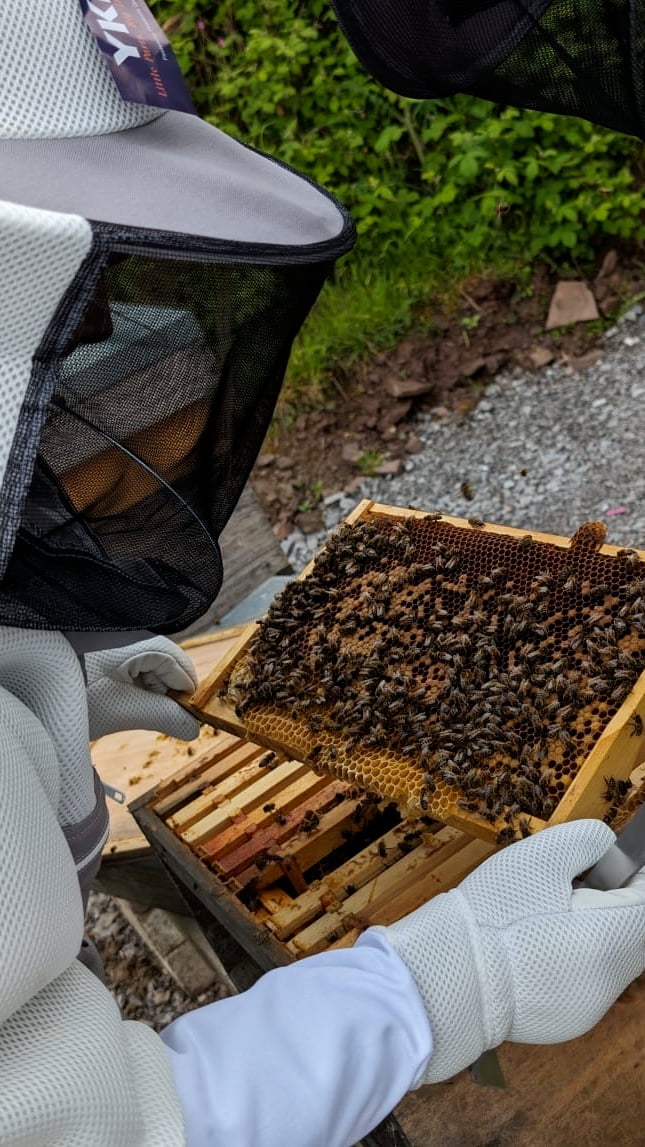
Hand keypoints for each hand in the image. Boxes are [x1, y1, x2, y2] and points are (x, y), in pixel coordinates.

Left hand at [85, 637, 199, 740]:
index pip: (179, 663)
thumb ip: (165, 717)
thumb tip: (195, 727)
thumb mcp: (124, 711)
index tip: (185, 719)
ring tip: (132, 710)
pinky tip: (122, 701)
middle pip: (168, 663)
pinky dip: (136, 686)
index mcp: (137, 641)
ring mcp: (117, 641)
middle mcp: (130, 634)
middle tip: (155, 717)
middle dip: (167, 692)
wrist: (32, 692)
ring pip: (152, 666)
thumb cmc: (76, 697)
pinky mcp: (107, 651)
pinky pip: (134, 666)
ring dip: (151, 691)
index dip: (185, 693)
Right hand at [379, 819, 644, 1083]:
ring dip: (597, 934)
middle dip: (617, 907)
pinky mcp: (568, 1023)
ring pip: (613, 961)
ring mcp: (590, 1008)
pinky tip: (537, 948)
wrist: (445, 977)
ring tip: (549, 917)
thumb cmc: (491, 912)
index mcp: (608, 939)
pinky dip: (576, 960)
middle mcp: (609, 983)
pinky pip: (588, 983)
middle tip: (577, 887)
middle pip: (636, 936)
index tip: (621, 864)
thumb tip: (609, 846)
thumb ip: (587, 841)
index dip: (638, 881)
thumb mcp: (538, 857)